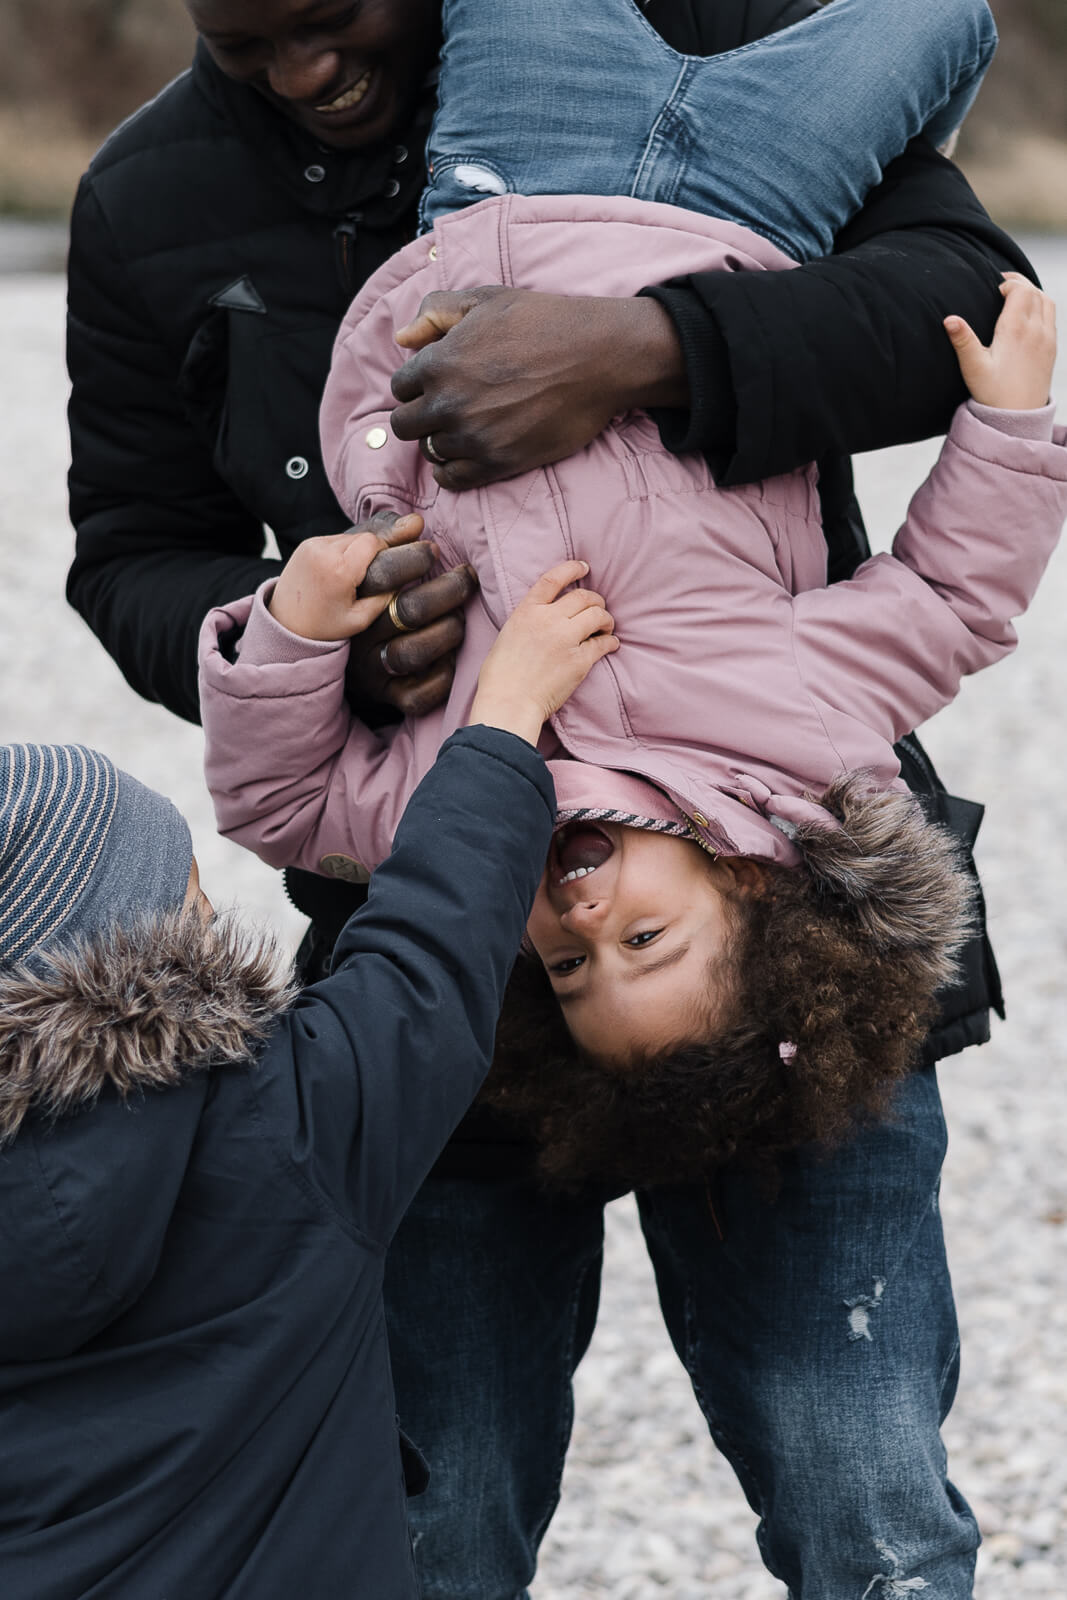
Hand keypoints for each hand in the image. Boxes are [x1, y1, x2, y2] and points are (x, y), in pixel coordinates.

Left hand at [268, 516, 424, 640]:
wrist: (283, 626)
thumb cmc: (323, 628)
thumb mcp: (360, 620)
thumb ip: (385, 597)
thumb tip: (406, 577)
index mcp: (338, 571)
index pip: (374, 542)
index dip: (389, 546)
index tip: (400, 553)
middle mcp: (323, 552)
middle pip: (363, 537)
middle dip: (375, 549)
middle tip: (383, 563)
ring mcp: (312, 545)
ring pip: (350, 536)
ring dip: (359, 549)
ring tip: (360, 571)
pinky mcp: (306, 544)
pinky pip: (335, 539)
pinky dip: (344, 550)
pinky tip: (344, 568)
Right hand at [270, 512, 477, 717]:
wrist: (317, 644)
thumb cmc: (354, 589)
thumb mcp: (355, 557)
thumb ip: (380, 535)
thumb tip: (415, 522)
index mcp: (348, 594)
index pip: (383, 571)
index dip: (416, 558)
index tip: (434, 550)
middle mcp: (357, 632)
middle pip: (409, 610)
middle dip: (449, 590)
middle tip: (466, 576)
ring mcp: (370, 666)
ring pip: (414, 652)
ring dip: (449, 632)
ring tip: (460, 618)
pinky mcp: (384, 695)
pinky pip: (416, 697)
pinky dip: (441, 678)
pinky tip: (450, 660)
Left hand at [390, 287, 686, 489]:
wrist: (597, 358)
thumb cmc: (544, 322)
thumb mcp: (486, 299)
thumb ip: (436, 311)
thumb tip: (403, 338)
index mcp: (439, 362)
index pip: (399, 387)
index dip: (416, 384)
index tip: (435, 383)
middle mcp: (448, 403)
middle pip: (405, 425)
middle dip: (420, 415)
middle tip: (444, 407)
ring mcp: (472, 437)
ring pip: (430, 451)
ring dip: (441, 440)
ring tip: (464, 426)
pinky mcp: (498, 463)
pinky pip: (453, 479)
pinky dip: (452, 471)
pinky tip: (464, 455)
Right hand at [469, 560, 618, 744]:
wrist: (509, 702)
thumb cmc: (501, 676)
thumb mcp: (507, 635)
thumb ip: (528, 620)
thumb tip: (546, 617)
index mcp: (527, 611)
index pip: (554, 579)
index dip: (572, 569)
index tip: (584, 567)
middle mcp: (548, 619)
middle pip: (583, 597)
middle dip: (596, 601)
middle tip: (599, 609)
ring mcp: (566, 639)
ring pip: (598, 615)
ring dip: (606, 620)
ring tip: (605, 627)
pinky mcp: (580, 660)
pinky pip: (604, 643)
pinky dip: (610, 642)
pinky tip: (611, 644)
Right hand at [945, 274, 1056, 410]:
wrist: (1018, 417)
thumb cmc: (994, 394)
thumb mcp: (973, 368)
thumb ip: (963, 341)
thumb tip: (950, 320)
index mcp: (1016, 330)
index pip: (1020, 291)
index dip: (1008, 283)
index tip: (995, 288)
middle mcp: (1036, 331)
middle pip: (1035, 292)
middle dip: (1020, 284)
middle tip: (1003, 285)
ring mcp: (1047, 339)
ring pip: (1046, 302)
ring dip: (1033, 293)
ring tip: (1016, 296)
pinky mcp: (1051, 349)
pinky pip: (1051, 317)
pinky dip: (1041, 307)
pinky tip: (1028, 315)